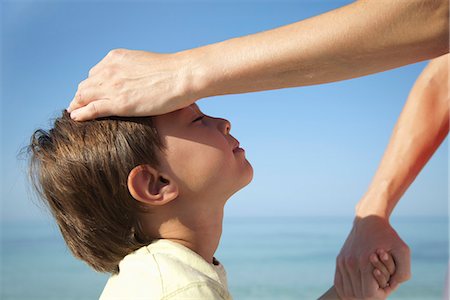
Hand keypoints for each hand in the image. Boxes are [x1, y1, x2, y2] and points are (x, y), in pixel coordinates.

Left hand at [67, 48, 202, 120]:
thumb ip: (134, 71)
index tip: (91, 94)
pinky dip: (80, 113)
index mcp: (115, 58)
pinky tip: (75, 118)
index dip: (92, 86)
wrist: (182, 76)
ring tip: (74, 113)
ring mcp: (112, 86)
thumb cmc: (173, 72)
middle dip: (81, 96)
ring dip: (77, 105)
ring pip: (84, 96)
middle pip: (86, 85)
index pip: (95, 73)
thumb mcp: (145, 63)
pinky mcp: (118, 103)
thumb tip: (137, 81)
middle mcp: (109, 70)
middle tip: (78, 106)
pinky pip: (91, 109)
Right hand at [334, 216, 410, 298]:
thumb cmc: (388, 236)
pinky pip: (338, 283)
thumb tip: (392, 286)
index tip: (387, 287)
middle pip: (358, 295)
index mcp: (365, 262)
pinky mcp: (339, 260)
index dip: (380, 295)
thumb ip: (403, 272)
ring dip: (359, 292)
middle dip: (371, 294)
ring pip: (347, 291)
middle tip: (379, 285)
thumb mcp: (403, 251)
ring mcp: (343, 262)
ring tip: (370, 284)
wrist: (369, 219)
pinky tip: (358, 285)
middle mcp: (350, 264)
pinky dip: (348, 289)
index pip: (368, 294)